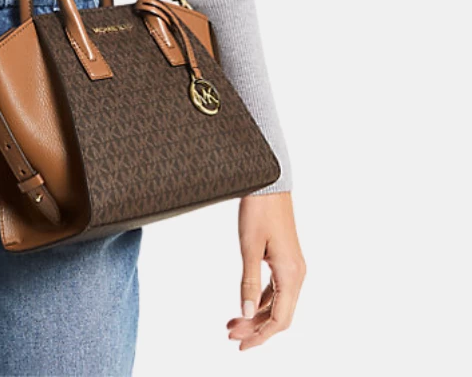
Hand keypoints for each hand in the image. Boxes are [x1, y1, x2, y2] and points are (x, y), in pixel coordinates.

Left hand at [226, 191, 305, 349]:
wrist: (269, 182)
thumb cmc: (259, 210)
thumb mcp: (249, 247)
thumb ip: (248, 281)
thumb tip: (244, 312)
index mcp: (291, 274)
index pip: (279, 319)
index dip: (260, 336)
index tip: (240, 345)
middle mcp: (297, 274)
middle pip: (279, 315)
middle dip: (256, 328)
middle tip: (230, 335)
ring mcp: (293, 267)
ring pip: (278, 303)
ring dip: (256, 315)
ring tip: (232, 323)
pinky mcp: (286, 259)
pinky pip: (277, 289)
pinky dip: (261, 300)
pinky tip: (245, 303)